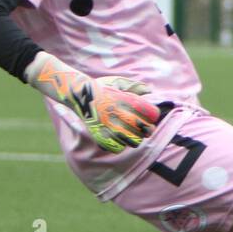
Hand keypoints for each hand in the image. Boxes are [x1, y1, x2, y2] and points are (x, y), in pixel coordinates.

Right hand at [28, 53, 159, 153]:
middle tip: (145, 129)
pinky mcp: (101, 135)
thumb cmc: (102, 88)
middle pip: (146, 129)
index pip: (152, 113)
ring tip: (132, 134)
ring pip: (134, 141)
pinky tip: (118, 139)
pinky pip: (118, 148)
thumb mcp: (119, 83)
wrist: (80, 94)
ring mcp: (110, 126)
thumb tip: (150, 90)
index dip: (153, 116)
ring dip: (135, 139)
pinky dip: (120, 145)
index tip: (150, 116)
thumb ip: (136, 87)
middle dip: (148, 129)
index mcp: (127, 101)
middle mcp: (120, 113)